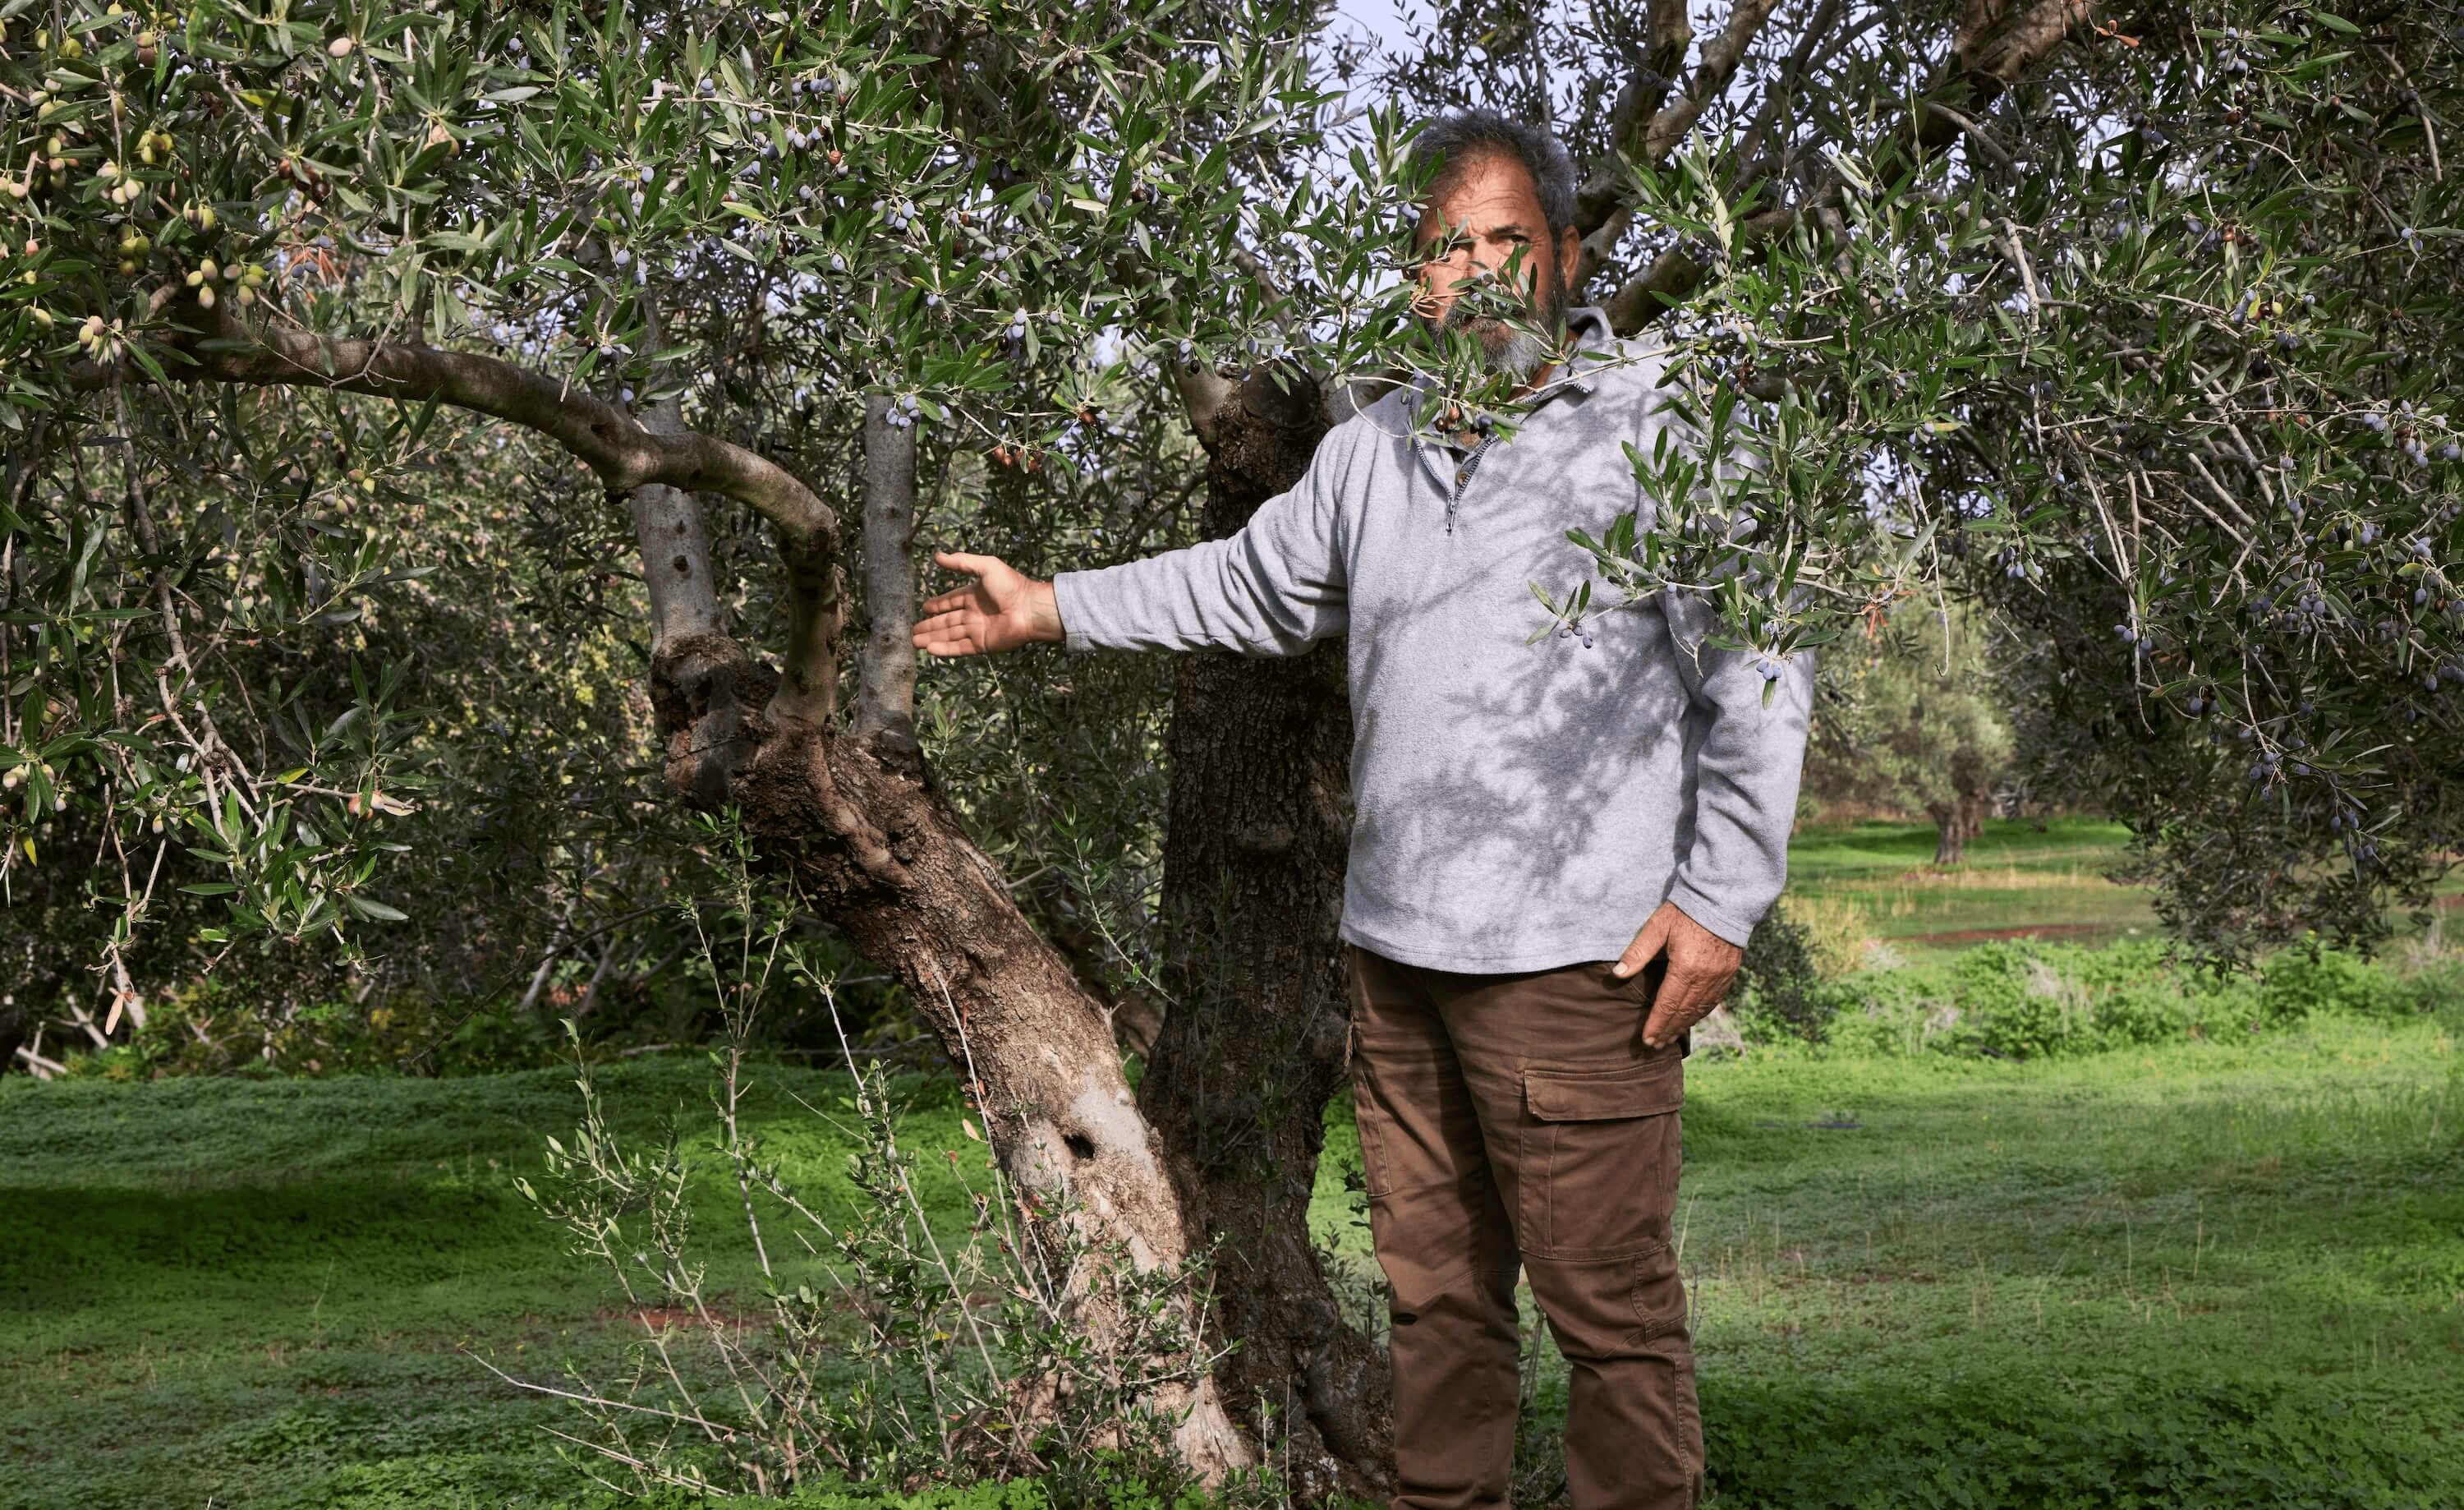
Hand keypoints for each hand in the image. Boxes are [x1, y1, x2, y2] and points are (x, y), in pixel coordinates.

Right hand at [912, 551, 1063, 655]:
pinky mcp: (982, 644)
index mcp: (975, 595)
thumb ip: (961, 562)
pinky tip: (930, 649)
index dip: (937, 605)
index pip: (951, 601)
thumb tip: (937, 555)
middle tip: (912, 631)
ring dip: (932, 638)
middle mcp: (975, 613)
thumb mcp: (985, 566)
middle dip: (929, 626)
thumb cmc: (1011, 585)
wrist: (1030, 608)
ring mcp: (978, 630)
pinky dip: (945, 649)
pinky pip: (960, 647)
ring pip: (950, 635)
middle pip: (947, 621)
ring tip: (914, 642)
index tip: (923, 608)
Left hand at [1614, 900, 1743, 1051]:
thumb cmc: (1685, 911)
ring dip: (1684, 1025)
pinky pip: (1715, 1000)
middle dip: (1668, 1031)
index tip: (1646, 1040)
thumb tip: (1618, 975)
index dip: (1656, 1025)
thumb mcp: (1657, 927)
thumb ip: (1638, 952)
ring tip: (1670, 1038)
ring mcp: (1720, 977)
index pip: (1668, 1005)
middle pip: (1684, 1012)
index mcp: (1685, 968)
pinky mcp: (1729, 973)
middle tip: (1655, 1046)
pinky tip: (1692, 1018)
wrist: (1722, 899)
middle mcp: (1705, 977)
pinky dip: (1701, 1013)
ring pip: (1701, 1009)